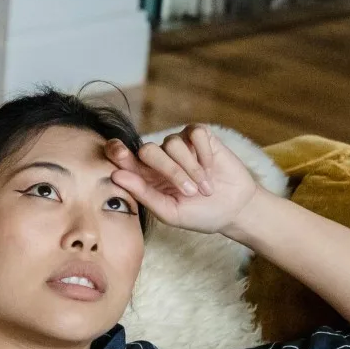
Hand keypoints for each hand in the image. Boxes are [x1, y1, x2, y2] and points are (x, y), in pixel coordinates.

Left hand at [105, 124, 261, 235]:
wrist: (234, 210)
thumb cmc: (198, 214)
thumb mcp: (169, 211)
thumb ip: (143, 194)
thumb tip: (115, 175)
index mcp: (144, 175)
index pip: (122, 156)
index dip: (116, 150)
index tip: (117, 153)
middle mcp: (159, 156)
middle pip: (148, 150)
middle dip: (169, 170)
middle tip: (189, 192)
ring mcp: (180, 144)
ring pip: (173, 143)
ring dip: (191, 168)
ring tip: (205, 187)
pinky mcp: (200, 136)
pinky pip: (195, 134)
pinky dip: (204, 154)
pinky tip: (212, 168)